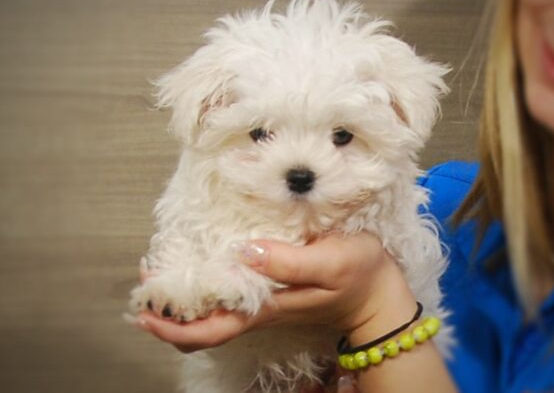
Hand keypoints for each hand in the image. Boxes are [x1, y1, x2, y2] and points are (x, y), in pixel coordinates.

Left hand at [134, 232, 415, 351]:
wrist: (378, 294)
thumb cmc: (358, 275)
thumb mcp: (330, 263)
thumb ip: (289, 262)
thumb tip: (243, 253)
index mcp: (265, 307)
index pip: (209, 330)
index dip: (171, 326)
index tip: (144, 307)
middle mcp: (257, 309)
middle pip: (201, 327)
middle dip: (167, 311)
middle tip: (147, 278)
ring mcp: (263, 301)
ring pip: (210, 311)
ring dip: (182, 297)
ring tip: (163, 267)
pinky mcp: (271, 289)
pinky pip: (226, 295)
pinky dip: (204, 283)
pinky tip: (201, 258)